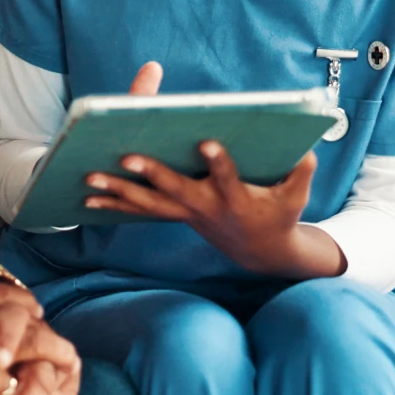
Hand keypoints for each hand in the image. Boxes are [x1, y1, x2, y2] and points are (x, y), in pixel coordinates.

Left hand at [85, 78, 342, 278]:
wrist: (261, 251)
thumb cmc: (280, 214)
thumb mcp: (298, 194)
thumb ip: (302, 170)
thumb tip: (306, 148)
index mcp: (236, 198)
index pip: (227, 178)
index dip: (218, 163)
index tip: (207, 142)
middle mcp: (206, 207)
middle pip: (176, 189)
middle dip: (152, 172)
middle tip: (128, 155)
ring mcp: (187, 213)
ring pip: (149, 202)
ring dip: (120, 191)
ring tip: (90, 178)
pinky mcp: (175, 214)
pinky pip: (141, 209)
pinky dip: (116, 203)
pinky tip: (89, 196)